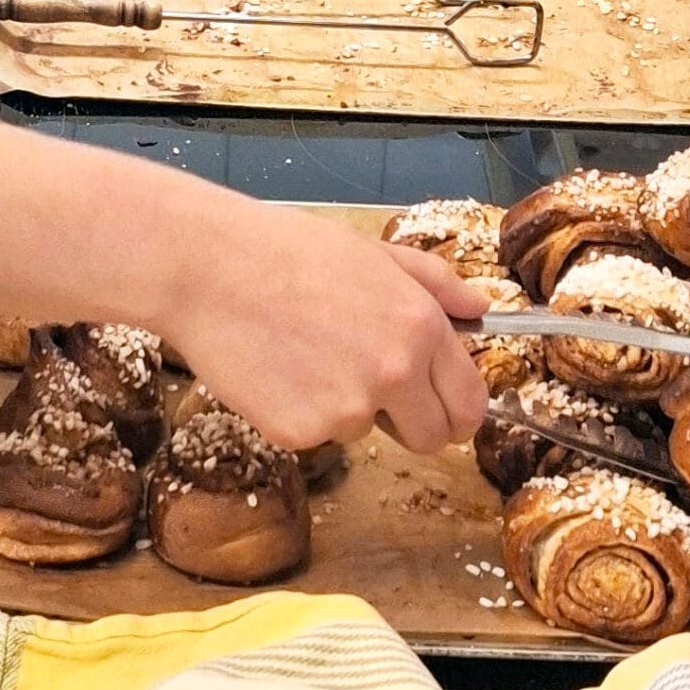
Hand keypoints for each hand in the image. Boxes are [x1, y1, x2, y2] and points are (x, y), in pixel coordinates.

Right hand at [160, 206, 488, 455]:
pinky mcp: (301, 434)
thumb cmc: (288, 251)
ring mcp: (347, 410)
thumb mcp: (373, 254)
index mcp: (420, 326)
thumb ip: (436, 285)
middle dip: (412, 423)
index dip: (457, 410)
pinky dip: (302, 412)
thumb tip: (480, 310)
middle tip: (372, 388)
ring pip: (367, 432)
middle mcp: (394, 372)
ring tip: (306, 352)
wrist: (208, 268)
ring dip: (348, 406)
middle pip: (433, 438)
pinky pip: (317, 436)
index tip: (440, 406)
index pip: (470, 403)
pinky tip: (278, 368)